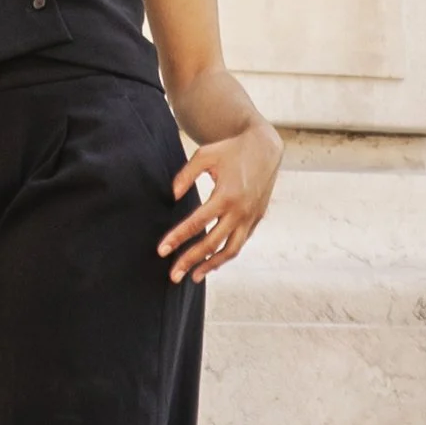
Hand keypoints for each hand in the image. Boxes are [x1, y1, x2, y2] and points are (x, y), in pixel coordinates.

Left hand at [159, 121, 281, 283]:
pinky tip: (212, 262)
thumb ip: (185, 175)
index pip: (197, 223)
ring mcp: (250, 217)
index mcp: (226, 195)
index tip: (161, 251)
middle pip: (212, 243)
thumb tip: (172, 196)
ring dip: (211, 265)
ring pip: (230, 250)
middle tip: (172, 276)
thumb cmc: (230, 150)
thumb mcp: (204, 155)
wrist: (264, 147)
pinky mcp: (256, 219)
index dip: (177, 238)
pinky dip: (225, 254)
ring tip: (193, 277)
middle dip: (190, 261)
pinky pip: (240, 243)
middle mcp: (240, 211)